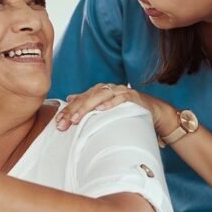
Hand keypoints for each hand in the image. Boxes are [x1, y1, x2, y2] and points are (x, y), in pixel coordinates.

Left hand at [55, 83, 174, 133]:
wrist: (153, 111)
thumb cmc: (127, 111)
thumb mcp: (105, 107)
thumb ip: (89, 102)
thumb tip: (69, 97)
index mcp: (99, 91)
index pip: (80, 99)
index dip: (68, 110)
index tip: (58, 122)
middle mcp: (108, 89)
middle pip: (87, 97)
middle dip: (74, 110)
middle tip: (64, 123)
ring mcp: (119, 91)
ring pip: (100, 96)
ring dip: (87, 107)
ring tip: (77, 118)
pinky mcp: (132, 96)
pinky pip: (119, 99)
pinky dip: (110, 104)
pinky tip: (100, 110)